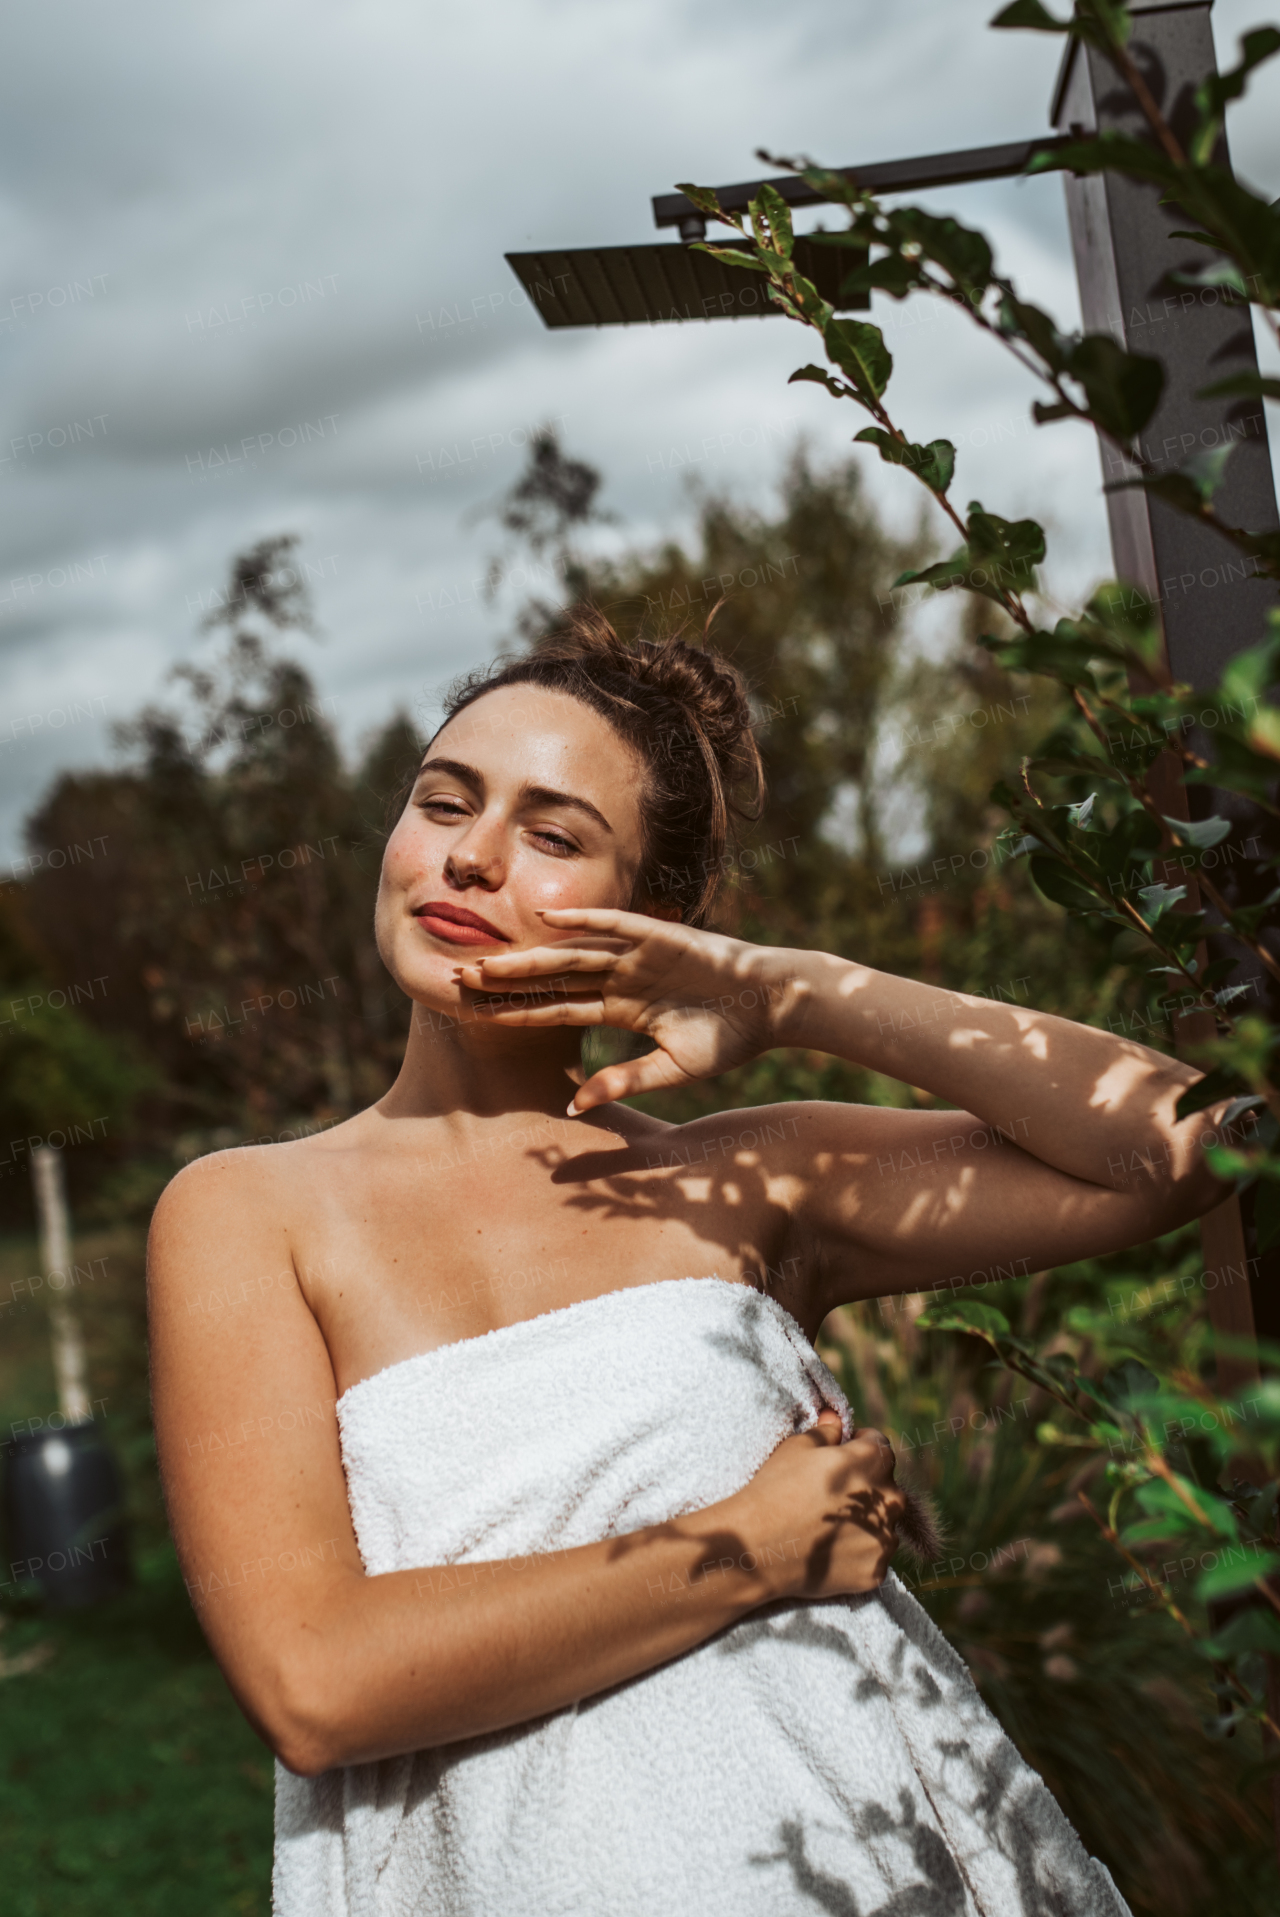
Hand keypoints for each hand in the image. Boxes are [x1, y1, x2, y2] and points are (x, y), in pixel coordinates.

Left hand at [452, 907, 794, 1109]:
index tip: (473, 1017)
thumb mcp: (671, 1070)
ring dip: (529, 957)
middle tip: (457, 980)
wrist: (775, 1007)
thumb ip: (623, 1082)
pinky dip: (586, 920)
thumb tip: (575, 1108)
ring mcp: (639, 956)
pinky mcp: (663, 937)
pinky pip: (617, 925)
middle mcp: (622, 978)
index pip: (556, 1012)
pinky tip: (549, 920)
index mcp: (622, 1010)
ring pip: (572, 955)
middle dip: (507, 981)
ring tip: (486, 961)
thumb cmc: (729, 1039)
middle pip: (552, 980)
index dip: (516, 1014)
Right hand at [734, 1412, 905, 1598]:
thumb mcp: (796, 1448)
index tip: (839, 1458)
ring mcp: (885, 1538)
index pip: (878, 1445)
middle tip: (829, 1497)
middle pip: (885, 1486)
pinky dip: (857, 1553)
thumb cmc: (776, 1489)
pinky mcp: (876, 1571)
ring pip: (882, 1524)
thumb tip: (837, 1419)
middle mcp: (890, 1498)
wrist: (758, 1548)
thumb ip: (826, 1432)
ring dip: (865, 1522)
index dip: (857, 1447)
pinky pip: (873, 1556)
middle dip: (864, 1487)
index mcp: (873, 1461)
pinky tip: (828, 1553)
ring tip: (827, 1528)